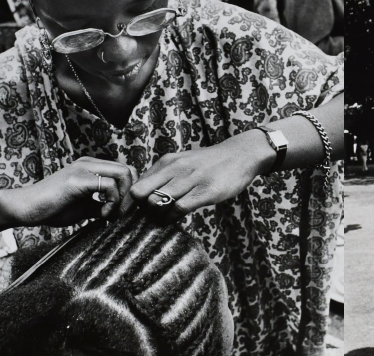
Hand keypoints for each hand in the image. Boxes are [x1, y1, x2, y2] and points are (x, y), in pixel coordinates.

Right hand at [12, 157, 137, 226]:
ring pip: (123, 174)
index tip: (123, 210)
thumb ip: (102, 205)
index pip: (125, 171)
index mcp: (92, 166)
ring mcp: (84, 168)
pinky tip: (103, 214)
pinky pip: (109, 185)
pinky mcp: (78, 178)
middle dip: (131, 194)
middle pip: (129, 170)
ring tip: (111, 213)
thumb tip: (120, 213)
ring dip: (124, 198)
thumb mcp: (85, 207)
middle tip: (121, 212)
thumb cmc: (52, 208)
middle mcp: (90, 163)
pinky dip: (113, 202)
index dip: (130, 191)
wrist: (26, 208)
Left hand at [120, 130, 272, 222]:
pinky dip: (173, 218)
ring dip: (156, 216)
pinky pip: (180, 208)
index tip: (137, 213)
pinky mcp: (207, 191)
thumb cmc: (210, 164)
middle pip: (141, 194)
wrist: (241, 155)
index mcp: (167, 162)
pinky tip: (176, 218)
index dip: (133, 203)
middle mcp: (176, 168)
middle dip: (141, 210)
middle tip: (148, 218)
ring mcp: (191, 179)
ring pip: (158, 201)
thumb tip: (144, 197)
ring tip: (162, 219)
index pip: (136, 185)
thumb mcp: (183, 163)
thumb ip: (164, 176)